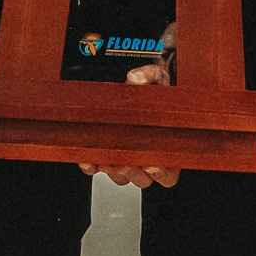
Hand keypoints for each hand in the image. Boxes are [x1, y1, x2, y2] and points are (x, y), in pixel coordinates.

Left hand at [77, 59, 180, 188]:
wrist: (136, 86)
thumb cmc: (153, 87)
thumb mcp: (156, 78)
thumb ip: (148, 76)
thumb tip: (136, 77)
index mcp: (167, 147)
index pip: (168, 174)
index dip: (161, 173)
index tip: (151, 164)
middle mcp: (147, 157)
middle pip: (143, 179)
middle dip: (132, 173)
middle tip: (123, 163)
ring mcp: (126, 157)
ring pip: (120, 177)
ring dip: (112, 171)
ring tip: (105, 159)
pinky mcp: (106, 153)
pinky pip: (97, 167)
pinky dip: (91, 165)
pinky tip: (87, 158)